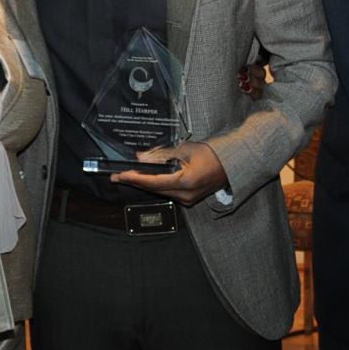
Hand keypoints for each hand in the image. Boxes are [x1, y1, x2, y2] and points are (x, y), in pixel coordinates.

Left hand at [111, 141, 228, 207]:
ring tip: (127, 176)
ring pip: (160, 192)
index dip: (136, 179)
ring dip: (144, 184)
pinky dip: (155, 185)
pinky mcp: (188, 199)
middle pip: (154, 190)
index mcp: (186, 182)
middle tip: (117, 176)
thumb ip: (162, 154)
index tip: (121, 175)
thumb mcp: (186, 149)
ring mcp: (188, 199)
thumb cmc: (213, 154)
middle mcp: (186, 195)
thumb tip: (141, 157)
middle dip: (135, 182)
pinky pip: (167, 192)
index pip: (154, 182)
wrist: (231, 165)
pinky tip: (145, 179)